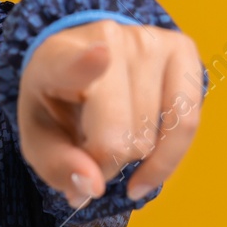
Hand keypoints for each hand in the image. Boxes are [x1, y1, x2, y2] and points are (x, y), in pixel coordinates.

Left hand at [17, 19, 202, 209]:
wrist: (84, 66)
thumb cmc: (59, 106)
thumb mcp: (40, 140)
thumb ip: (58, 166)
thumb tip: (94, 188)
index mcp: (55, 57)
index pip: (71, 62)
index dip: (85, 64)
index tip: (99, 56)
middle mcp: (105, 38)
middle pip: (118, 135)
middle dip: (104, 162)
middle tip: (89, 152)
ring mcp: (148, 41)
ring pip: (150, 137)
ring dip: (132, 156)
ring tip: (112, 138)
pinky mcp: (181, 49)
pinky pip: (187, 123)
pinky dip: (166, 160)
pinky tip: (145, 176)